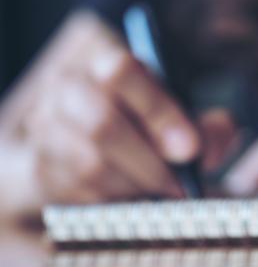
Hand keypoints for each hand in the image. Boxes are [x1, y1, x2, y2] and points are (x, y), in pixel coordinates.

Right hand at [0, 11, 205, 212]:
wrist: (86, 147)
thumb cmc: (143, 130)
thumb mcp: (180, 120)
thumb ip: (207, 128)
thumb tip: (208, 149)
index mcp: (104, 65)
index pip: (122, 72)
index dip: (159, 111)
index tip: (190, 149)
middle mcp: (69, 91)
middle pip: (102, 125)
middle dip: (151, 162)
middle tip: (182, 185)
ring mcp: (49, 131)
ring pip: (92, 166)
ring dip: (137, 186)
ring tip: (162, 191)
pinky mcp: (42, 170)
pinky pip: (82, 194)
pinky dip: (117, 201)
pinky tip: (135, 196)